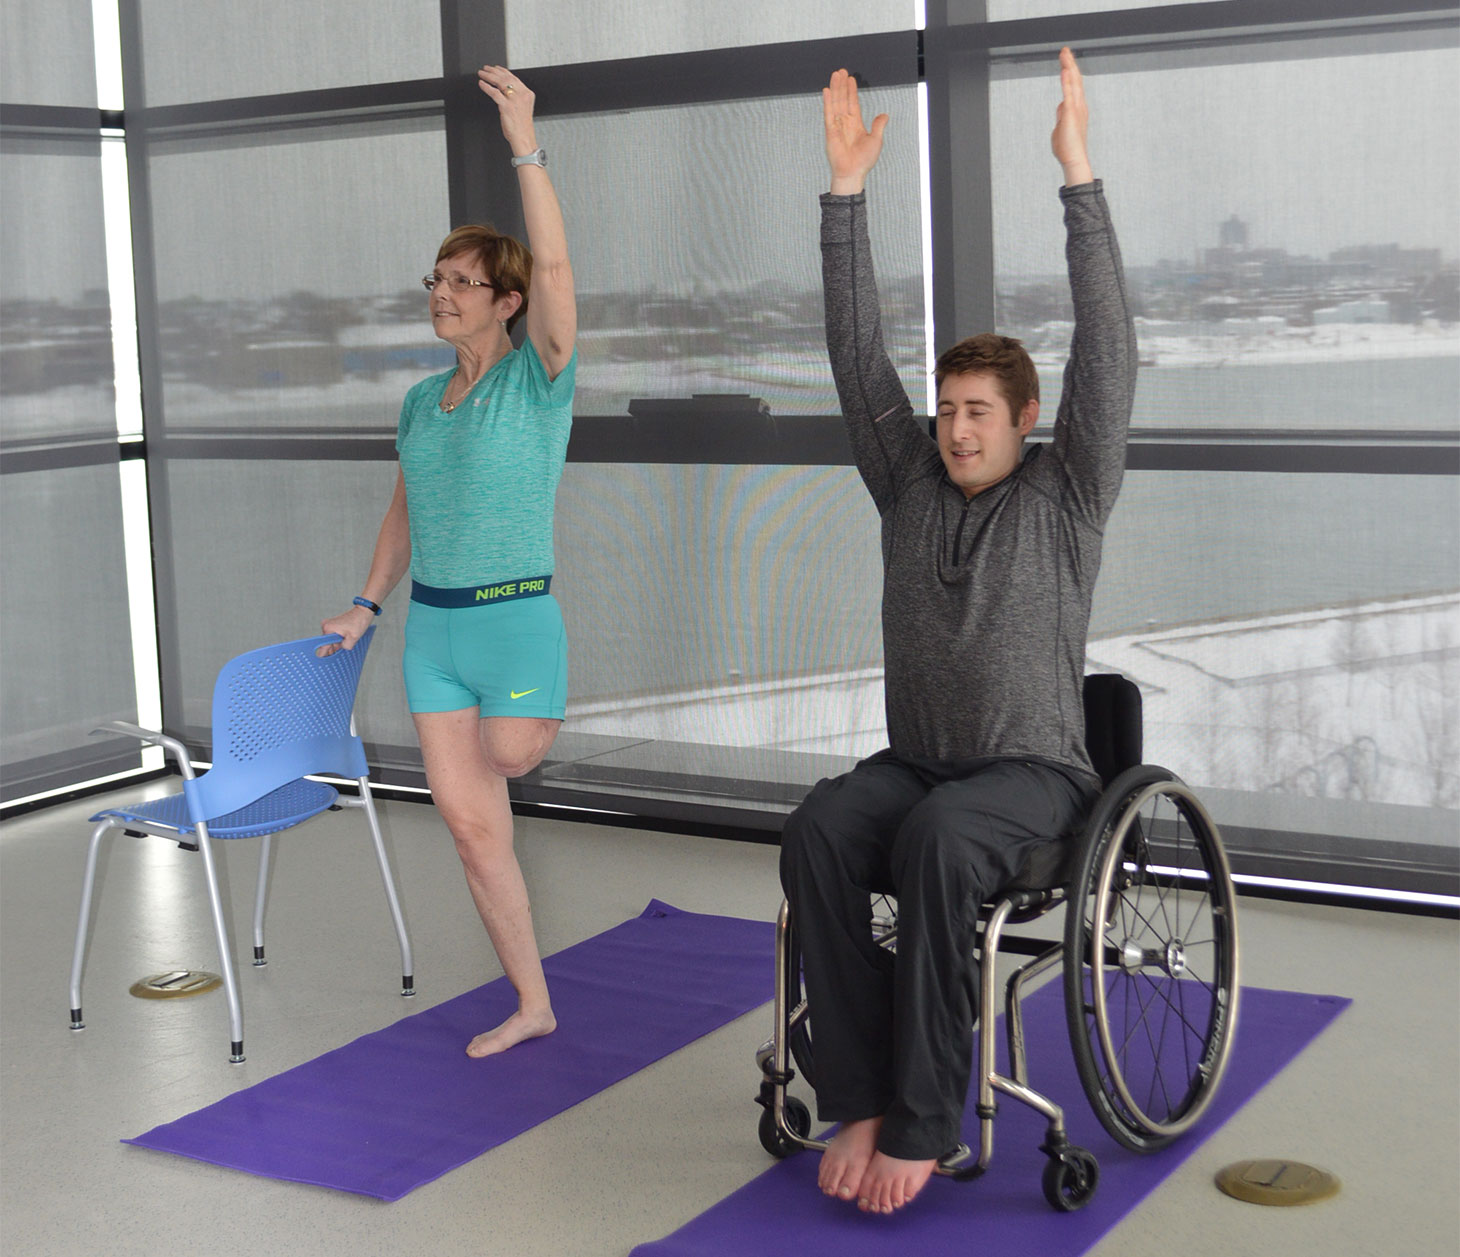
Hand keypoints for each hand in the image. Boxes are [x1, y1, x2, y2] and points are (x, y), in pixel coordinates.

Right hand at [317, 605, 373, 656]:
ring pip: (331, 641)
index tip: (323, 663)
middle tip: (336, 660)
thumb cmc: (359, 622)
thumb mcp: (353, 638)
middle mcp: (326, 626)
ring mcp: (329, 625)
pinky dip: (338, 641)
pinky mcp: (333, 625)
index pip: (323, 646)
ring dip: (336, 646)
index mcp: (328, 629)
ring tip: (343, 649)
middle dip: (332, 651)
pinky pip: (333, 637)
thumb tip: (341, 649)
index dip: (324, 656)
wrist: (363, 612)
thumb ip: (345, 647)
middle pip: (326, 644)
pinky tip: (343, 644)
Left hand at [478, 65, 536, 154]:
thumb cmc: (522, 127)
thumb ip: (515, 98)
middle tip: (485, 69)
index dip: (503, 71)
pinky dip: (486, 87)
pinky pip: (494, 93)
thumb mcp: (523, 108)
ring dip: (488, 76)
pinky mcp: (506, 106)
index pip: (514, 77)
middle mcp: (522, 95)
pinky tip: (481, 84)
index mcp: (527, 94)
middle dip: (493, 71)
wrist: (524, 139)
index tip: (495, 68)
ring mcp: (514, 100)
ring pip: (500, 82)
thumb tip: (503, 90)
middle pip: (506, 78)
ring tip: (481, 74)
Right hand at [823, 68, 887, 195]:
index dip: (852, 91)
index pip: (853, 103)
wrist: (853, 173)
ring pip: (836, 102)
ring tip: (835, 74)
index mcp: (855, 124)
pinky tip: (827, 90)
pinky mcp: (830, 131)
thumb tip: (884, 115)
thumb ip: (878, 125)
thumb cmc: (864, 161)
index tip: (851, 79)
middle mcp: (845, 123)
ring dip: (835, 88)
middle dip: (842, 85)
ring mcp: (837, 126)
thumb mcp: (876, 140)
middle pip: (843, 99)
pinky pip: (828, 113)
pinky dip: (828, 101)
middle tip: (841, 71)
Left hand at [1051, 47, 1091, 186]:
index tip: (1065, 60)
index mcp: (1077, 108)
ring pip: (1073, 82)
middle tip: (1065, 50)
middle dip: (1069, 63)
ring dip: (1068, 67)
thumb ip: (1061, 115)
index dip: (1069, 72)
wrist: (1073, 159)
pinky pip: (1068, 94)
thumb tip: (1061, 106)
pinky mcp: (1071, 113)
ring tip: (1064, 54)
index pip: (1073, 85)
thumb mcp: (1061, 127)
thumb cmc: (1067, 147)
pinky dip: (1066, 82)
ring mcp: (1076, 108)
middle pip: (1074, 79)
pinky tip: (1064, 70)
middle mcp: (1079, 105)